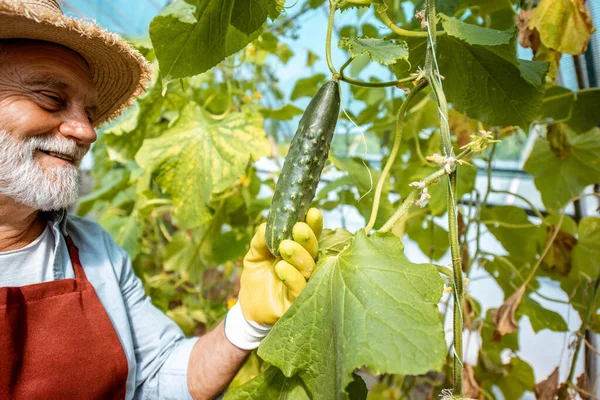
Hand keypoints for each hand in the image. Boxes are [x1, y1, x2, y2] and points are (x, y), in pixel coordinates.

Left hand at [238, 208, 322, 324]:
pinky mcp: (298, 302)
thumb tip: (266, 225)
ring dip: (299, 256)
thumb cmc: (256, 277)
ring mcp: (304, 284)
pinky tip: (281, 268)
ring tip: (285, 247)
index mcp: (299, 251)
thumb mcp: (255, 254)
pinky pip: (300, 289)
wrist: (248, 307)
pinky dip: (292, 277)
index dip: (313, 224)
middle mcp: (306, 266)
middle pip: (313, 250)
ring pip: (309, 269)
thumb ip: (261, 239)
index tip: (311, 211)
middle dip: (307, 238)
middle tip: (298, 229)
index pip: (310, 236)